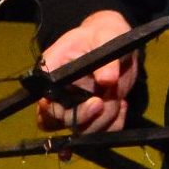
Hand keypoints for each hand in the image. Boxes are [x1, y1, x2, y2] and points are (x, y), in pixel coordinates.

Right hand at [36, 9, 139, 134]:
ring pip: (84, 131)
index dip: (62, 113)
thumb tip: (108, 80)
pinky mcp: (93, 117)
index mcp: (52, 76)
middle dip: (86, 118)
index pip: (46, 106)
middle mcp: (59, 96)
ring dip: (105, 119)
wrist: (114, 42)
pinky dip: (115, 123)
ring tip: (117, 96)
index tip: (93, 102)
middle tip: (103, 101)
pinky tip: (122, 105)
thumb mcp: (106, 38)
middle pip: (61, 123)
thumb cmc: (103, 35)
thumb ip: (107, 59)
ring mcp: (75, 108)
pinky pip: (102, 133)